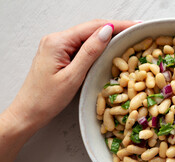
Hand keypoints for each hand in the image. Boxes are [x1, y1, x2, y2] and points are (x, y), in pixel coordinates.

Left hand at [0, 19, 136, 161]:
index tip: (136, 26)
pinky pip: (82, 46)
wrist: (28, 112)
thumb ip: (90, 52)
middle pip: (90, 29)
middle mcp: (56, 40)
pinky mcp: (59, 55)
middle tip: (136, 30)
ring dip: (107, 36)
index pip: (93, 27)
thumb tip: (107, 32)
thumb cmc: (46, 99)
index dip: (117, 25)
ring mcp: (57, 47)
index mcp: (58, 42)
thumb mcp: (72, 76)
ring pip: (87, 37)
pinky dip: (97, 46)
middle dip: (115, 28)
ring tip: (127, 37)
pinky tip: (109, 47)